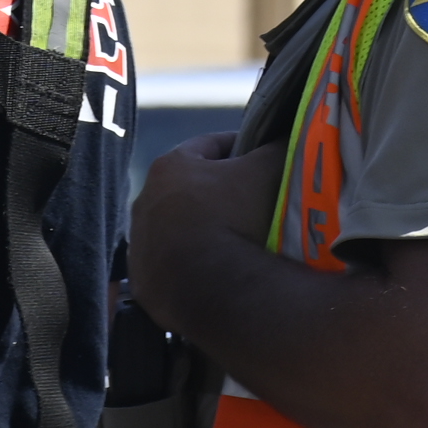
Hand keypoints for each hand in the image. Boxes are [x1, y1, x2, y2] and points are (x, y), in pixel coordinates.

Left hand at [129, 127, 276, 330]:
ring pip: (178, 228)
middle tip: (252, 201)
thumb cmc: (234, 218)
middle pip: (190, 189)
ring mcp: (140, 245)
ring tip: (236, 240)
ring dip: (202, 230)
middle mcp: (145, 202)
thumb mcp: (265, 173)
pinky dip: (193, 264)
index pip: (210, 145)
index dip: (241, 146)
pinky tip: (217, 271)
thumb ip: (276, 149)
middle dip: (219, 192)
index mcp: (169, 167)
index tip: (262, 155)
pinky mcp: (143, 281)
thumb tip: (288, 138)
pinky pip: (173, 265)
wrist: (211, 289)